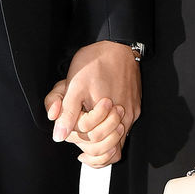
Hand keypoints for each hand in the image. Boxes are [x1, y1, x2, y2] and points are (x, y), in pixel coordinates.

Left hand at [45, 41, 140, 163]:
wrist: (119, 45)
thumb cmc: (96, 61)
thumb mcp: (74, 85)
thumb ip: (67, 112)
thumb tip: (59, 136)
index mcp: (105, 114)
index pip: (92, 142)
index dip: (77, 137)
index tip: (69, 128)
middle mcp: (123, 118)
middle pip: (107, 148)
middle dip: (90, 143)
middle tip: (78, 132)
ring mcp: (131, 115)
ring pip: (118, 143)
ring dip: (102, 142)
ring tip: (87, 133)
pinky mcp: (136, 109)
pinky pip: (125, 131)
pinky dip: (112, 134)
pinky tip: (101, 123)